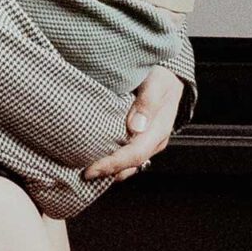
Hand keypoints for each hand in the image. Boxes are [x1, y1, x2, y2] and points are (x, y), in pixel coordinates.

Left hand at [84, 65, 182, 180]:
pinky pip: (127, 156)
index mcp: (158, 130)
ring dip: (109, 170)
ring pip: (129, 165)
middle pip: (130, 165)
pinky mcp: (140, 139)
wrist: (169, 74)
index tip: (91, 170)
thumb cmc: (162, 76)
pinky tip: (97, 159)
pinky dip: (112, 161)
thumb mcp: (157, 82)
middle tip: (83, 175)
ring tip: (86, 172)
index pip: (134, 154)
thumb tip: (135, 126)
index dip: (112, 164)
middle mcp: (154, 141)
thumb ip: (148, 102)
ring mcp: (147, 142)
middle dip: (107, 172)